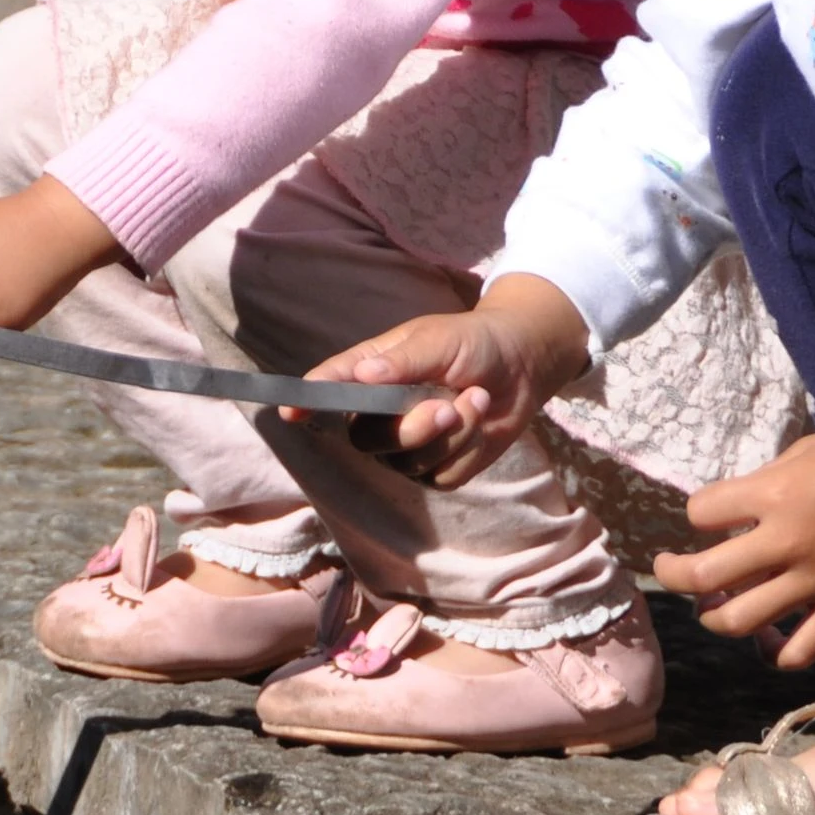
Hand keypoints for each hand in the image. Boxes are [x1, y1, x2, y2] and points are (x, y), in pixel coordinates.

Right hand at [298, 275, 593, 488]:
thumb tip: (363, 377)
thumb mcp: (440, 340)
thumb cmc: (473, 342)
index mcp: (372, 374)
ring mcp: (407, 446)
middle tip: (447, 405)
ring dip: (450, 434)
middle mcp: (380, 415)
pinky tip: (481, 420)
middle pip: (368, 440)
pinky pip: (442, 474)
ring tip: (476, 398)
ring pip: (408, 462)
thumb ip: (404, 361)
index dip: (308, 400)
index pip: (331, 389)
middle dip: (411, 429)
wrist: (522, 365)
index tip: (292, 411)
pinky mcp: (437, 469)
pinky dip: (468, 449)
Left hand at [651, 365, 814, 667]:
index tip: (708, 515)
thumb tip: (735, 511)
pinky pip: (797, 651)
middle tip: (670, 568)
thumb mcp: (806, 451)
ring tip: (715, 606)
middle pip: (703, 576)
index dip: (698, 513)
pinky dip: (776, 651)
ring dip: (715, 615)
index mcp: (775, 495)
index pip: (701, 513)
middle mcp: (787, 543)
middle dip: (674, 573)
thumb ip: (765, 482)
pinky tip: (771, 638)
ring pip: (739, 621)